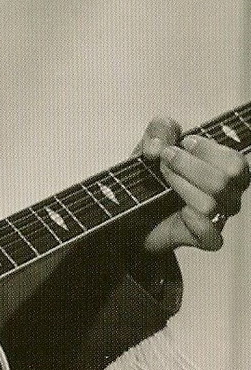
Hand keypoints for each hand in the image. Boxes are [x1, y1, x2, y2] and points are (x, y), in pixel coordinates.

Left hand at [140, 117, 249, 252]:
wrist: (133, 206)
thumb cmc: (154, 172)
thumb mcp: (153, 142)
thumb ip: (160, 129)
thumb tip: (159, 148)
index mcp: (225, 170)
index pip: (236, 161)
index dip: (207, 149)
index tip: (182, 143)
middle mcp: (227, 194)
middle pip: (227, 180)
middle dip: (190, 164)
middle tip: (166, 159)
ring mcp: (218, 218)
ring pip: (211, 203)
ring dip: (180, 184)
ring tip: (163, 178)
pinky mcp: (204, 239)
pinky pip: (211, 235)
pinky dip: (193, 221)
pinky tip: (179, 210)